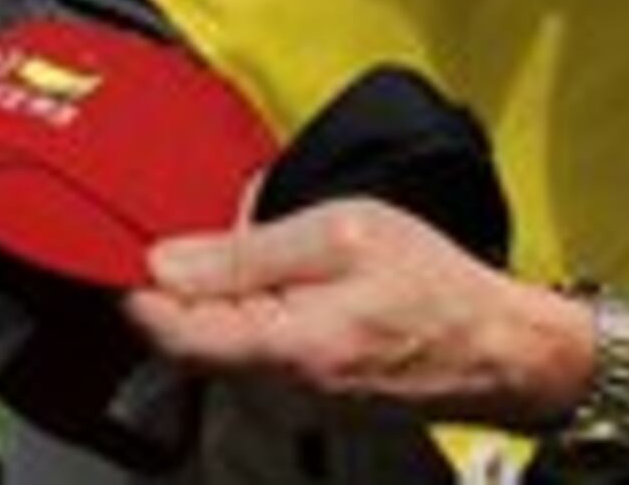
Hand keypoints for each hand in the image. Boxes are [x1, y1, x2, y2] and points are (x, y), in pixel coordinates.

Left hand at [129, 199, 590, 428]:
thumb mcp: (341, 235)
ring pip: (214, 344)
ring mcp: (288, 404)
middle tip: (209, 225)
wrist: (501, 352)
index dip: (134, 282)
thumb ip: (246, 252)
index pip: (166, 331)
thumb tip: (161, 261)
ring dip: (219, 294)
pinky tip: (281, 280)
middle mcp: (275, 393)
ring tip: (263, 249)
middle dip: (182, 280)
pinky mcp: (302, 402)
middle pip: (183, 339)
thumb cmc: (432, 286)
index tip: (126, 237)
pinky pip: (247, 354)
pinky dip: (248, 313)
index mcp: (282, 349)